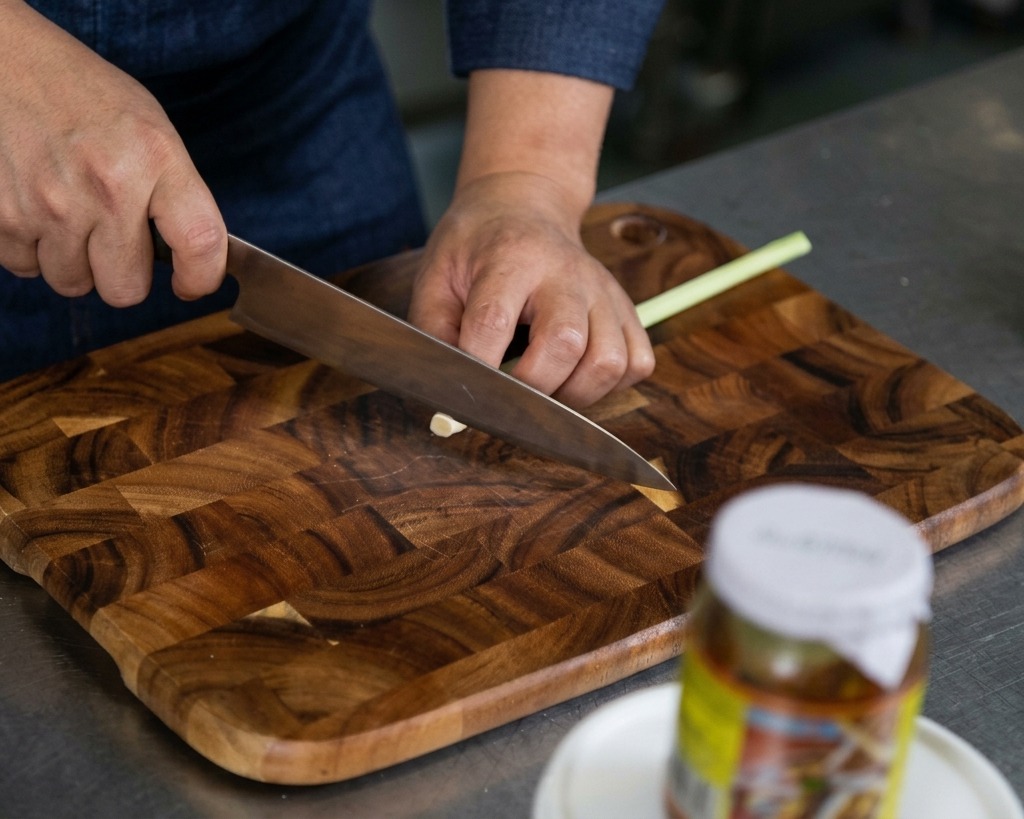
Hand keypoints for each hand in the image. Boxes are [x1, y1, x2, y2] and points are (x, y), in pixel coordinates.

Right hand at [0, 1, 225, 304]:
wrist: (4, 59)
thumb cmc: (85, 96)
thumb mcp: (151, 129)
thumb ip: (176, 193)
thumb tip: (189, 260)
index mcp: (154, 158)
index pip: (200, 242)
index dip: (201, 278)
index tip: (190, 284)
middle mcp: (105, 186)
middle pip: (126, 290)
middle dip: (123, 274)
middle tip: (114, 239)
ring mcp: (49, 205)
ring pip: (74, 284)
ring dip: (75, 262)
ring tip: (70, 214)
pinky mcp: (2, 215)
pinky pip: (27, 267)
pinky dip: (33, 248)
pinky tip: (37, 207)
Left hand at [408, 172, 654, 408]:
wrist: (524, 209)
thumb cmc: (477, 248)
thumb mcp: (437, 277)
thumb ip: (434, 331)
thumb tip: (447, 387)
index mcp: (511, 258)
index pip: (494, 320)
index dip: (479, 366)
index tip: (467, 393)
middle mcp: (566, 273)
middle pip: (566, 344)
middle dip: (535, 387)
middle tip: (513, 393)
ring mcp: (603, 292)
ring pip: (610, 362)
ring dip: (577, 393)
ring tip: (548, 388)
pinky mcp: (627, 310)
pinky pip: (637, 363)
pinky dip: (611, 385)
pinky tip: (578, 376)